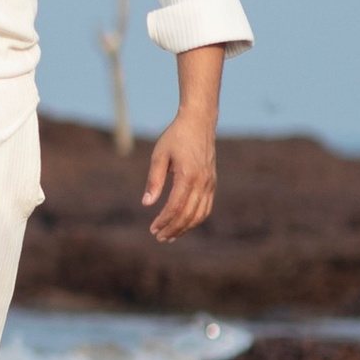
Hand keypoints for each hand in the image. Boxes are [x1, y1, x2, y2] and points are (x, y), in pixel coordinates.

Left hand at [141, 109, 216, 240]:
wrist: (199, 122)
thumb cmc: (176, 137)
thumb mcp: (159, 155)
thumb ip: (154, 180)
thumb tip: (147, 204)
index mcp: (188, 175)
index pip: (175, 207)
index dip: (163, 221)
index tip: (152, 229)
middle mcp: (202, 182)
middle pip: (188, 215)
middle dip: (173, 229)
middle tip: (159, 237)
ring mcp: (210, 183)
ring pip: (200, 214)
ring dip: (185, 228)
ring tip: (170, 235)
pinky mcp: (212, 183)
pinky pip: (206, 207)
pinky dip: (195, 219)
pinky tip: (183, 223)